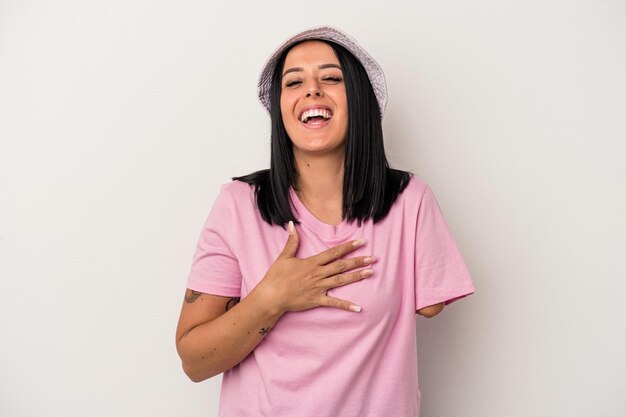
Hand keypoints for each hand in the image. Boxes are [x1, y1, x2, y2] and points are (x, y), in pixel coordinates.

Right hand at [254, 221, 375, 313]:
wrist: (271, 296)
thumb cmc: (276, 277)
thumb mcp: (284, 257)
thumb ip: (291, 241)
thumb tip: (290, 224)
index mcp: (312, 263)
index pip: (333, 252)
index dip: (348, 247)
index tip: (361, 242)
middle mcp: (318, 274)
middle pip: (341, 266)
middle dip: (358, 261)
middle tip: (373, 258)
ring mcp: (318, 288)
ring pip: (341, 281)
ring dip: (356, 277)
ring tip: (370, 273)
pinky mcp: (316, 300)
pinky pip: (334, 303)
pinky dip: (346, 305)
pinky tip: (359, 308)